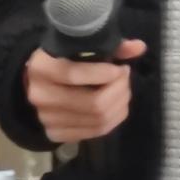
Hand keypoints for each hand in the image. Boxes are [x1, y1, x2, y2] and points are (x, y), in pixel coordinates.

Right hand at [23, 38, 146, 145]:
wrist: (39, 82)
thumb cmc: (64, 58)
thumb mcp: (81, 45)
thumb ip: (110, 45)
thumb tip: (140, 47)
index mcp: (41, 67)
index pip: (75, 74)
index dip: (105, 73)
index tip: (120, 68)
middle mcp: (40, 95)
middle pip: (93, 103)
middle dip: (118, 91)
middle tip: (125, 79)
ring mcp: (46, 118)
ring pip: (98, 120)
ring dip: (119, 105)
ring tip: (123, 91)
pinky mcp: (55, 133)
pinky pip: (95, 132)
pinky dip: (113, 119)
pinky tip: (116, 105)